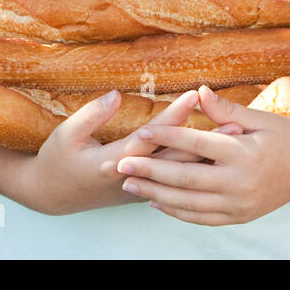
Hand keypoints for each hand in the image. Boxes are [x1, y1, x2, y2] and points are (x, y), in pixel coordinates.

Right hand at [22, 89, 241, 215]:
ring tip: (236, 137)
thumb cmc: (58, 160)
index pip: (152, 137)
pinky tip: (217, 155)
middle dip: (206, 140)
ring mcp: (140, 186)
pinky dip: (195, 165)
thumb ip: (91, 114)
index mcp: (114, 162)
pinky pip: (175, 178)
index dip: (174, 116)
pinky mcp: (143, 190)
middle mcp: (133, 177)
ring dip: (208, 154)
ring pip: (180, 170)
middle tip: (235, 123)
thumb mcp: (65, 134)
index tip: (194, 95)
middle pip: (176, 158)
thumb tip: (116, 94)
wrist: (53, 195)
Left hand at [114, 84, 289, 225]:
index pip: (197, 144)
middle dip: (150, 170)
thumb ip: (226, 110)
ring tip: (129, 184)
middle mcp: (241, 182)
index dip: (166, 137)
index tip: (140, 132)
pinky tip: (157, 201)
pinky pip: (203, 217)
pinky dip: (178, 211)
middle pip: (186, 178)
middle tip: (120, 164)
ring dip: (156, 193)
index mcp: (245, 153)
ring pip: (190, 202)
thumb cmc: (287, 136)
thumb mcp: (260, 118)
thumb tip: (198, 92)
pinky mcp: (240, 216)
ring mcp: (240, 204)